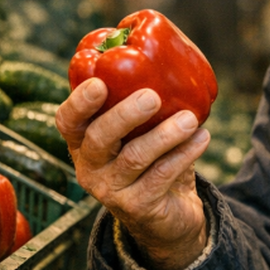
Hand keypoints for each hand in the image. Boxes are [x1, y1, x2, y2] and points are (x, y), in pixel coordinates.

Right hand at [56, 77, 210, 269]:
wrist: (167, 215)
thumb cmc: (151, 159)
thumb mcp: (140, 132)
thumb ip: (143, 101)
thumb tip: (166, 54)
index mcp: (83, 142)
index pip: (67, 120)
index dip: (80, 102)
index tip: (100, 83)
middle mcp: (90, 167)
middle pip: (99, 138)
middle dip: (125, 114)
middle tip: (152, 96)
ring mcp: (110, 191)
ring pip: (134, 157)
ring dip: (165, 134)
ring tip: (191, 119)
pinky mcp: (137, 207)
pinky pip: (161, 176)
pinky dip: (184, 154)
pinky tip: (202, 137)